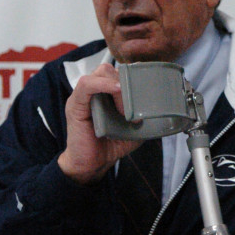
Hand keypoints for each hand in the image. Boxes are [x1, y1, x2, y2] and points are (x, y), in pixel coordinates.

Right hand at [57, 63, 142, 184]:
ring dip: (118, 86)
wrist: (93, 164)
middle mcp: (94, 91)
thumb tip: (159, 107)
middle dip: (126, 82)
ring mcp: (83, 96)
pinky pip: (86, 85)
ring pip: (101, 73)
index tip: (145, 88)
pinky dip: (102, 84)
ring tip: (125, 108)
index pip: (119, 72)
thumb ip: (142, 114)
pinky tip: (116, 89)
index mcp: (107, 93)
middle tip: (134, 102)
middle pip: (110, 70)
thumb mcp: (134, 127)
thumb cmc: (111, 144)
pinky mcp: (75, 104)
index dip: (132, 76)